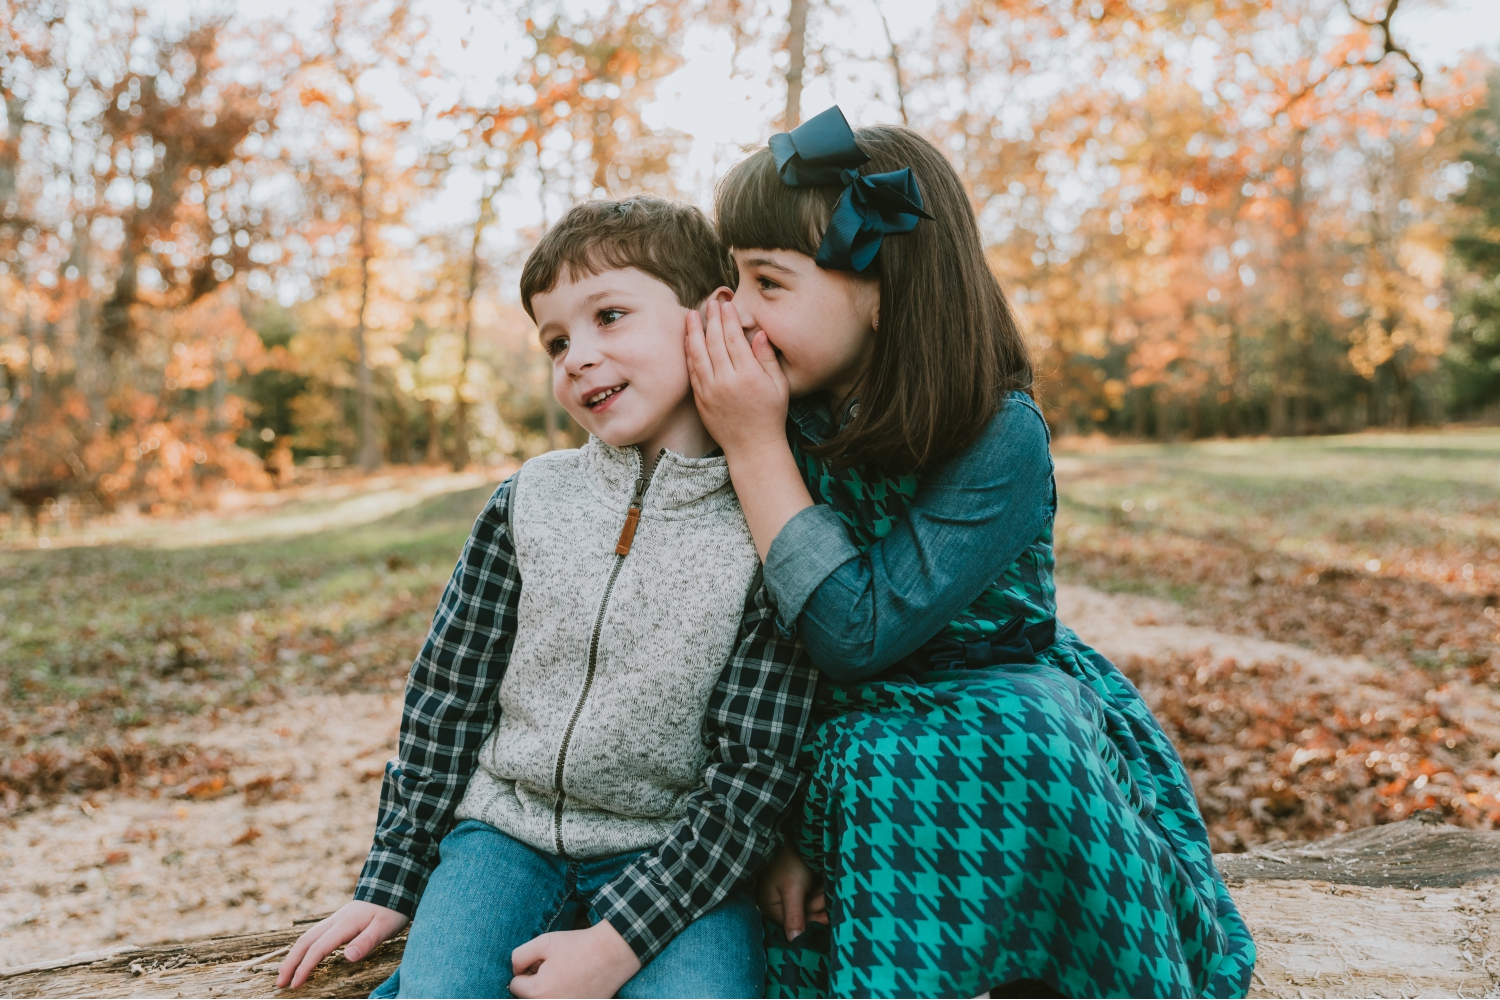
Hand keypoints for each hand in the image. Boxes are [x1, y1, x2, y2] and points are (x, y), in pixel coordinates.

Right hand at [276, 900, 408, 988]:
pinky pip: (314, 934)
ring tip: (285, 973)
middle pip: (304, 941)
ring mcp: (334, 919)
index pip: (318, 948)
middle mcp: (334, 921)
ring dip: (293, 955)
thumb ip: (367, 942)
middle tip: (280, 983)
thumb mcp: (385, 927)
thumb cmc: (392, 910)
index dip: (305, 967)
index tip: (295, 985)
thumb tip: (347, 957)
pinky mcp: (337, 921)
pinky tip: (302, 956)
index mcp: (344, 925)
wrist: (392, 887)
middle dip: (290, 962)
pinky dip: (302, 947)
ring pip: (306, 937)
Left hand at [509, 918, 642, 998]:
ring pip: (543, 999)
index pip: (515, 985)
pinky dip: (564, 994)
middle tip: (554, 968)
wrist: (612, 953)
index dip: (527, 969)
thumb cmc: (577, 946)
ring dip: (547, 991)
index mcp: (537, 992)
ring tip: (564, 976)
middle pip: (527, 997)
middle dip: (535, 983)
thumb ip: (519, 957)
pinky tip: (575, 984)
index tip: (544, 961)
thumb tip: (516, 972)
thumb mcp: (543, 942)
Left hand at [686, 296, 789, 460]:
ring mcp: (710, 391)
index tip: (726, 305)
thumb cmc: (770, 415)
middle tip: (710, 302)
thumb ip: (767, 358)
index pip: (734, 339)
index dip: (729, 319)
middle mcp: (727, 381)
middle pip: (714, 342)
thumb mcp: (779, 386)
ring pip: (698, 354)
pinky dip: (689, 354)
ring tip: (692, 315)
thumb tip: (758, 333)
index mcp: (748, 376)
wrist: (752, 447)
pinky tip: (688, 340)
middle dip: (711, 319)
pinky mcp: (701, 400)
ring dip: (694, 332)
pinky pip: (692, 371)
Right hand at [757, 843, 826, 940]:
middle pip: (804, 914)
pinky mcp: (796, 885)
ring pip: (810, 904)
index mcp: (770, 908)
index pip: (797, 924)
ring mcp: (786, 894)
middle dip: (817, 903)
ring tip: (822, 882)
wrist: (788, 834)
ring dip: (820, 894)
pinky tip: (822, 881)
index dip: (813, 917)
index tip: (826, 909)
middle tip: (823, 889)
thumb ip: (794, 917)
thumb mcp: (792, 890)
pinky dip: (819, 888)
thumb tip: (793, 942)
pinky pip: (811, 894)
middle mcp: (777, 903)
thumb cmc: (788, 861)